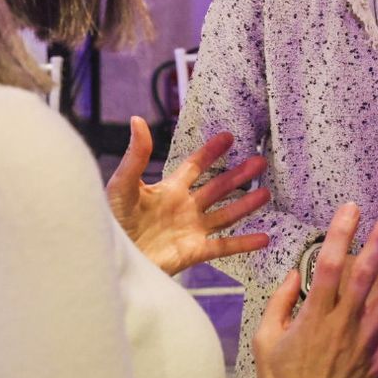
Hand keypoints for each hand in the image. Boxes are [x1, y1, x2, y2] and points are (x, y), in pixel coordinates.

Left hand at [106, 122, 269, 274]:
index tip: (228, 137)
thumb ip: (136, 155)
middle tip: (259, 162)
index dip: (211, 152)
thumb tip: (138, 120)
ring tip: (266, 193)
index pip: (195, 166)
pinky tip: (264, 237)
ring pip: (226, 215)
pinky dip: (244, 243)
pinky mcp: (194, 252)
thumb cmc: (111, 221)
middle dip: (238, 175)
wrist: (110, 257)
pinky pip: (224, 246)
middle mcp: (184, 208)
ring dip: (246, 204)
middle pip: (217, 188)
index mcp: (168, 190)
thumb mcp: (123, 185)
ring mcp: (191, 230)